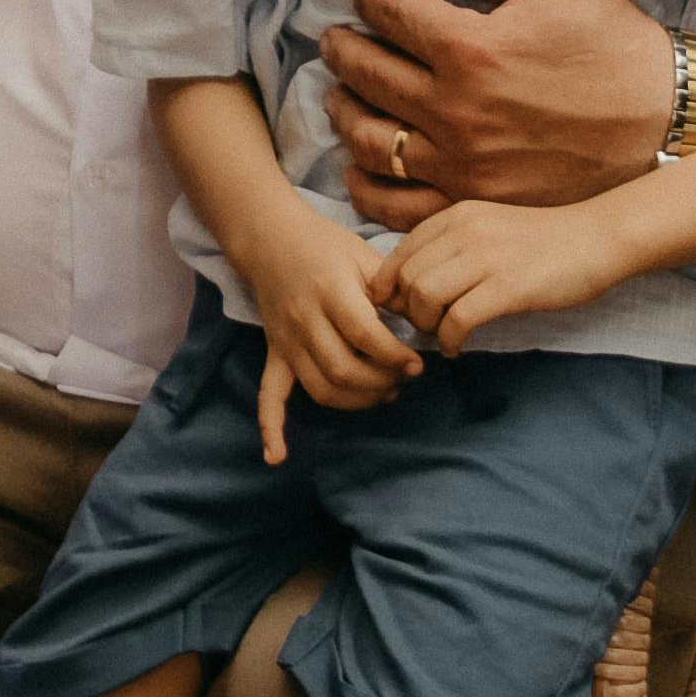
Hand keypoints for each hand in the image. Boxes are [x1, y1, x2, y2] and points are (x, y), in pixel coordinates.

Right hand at [244, 204, 419, 463]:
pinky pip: (269, 395)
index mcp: (331, 292)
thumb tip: (426, 323)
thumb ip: (394, 290)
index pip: (365, 336)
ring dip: (356, 401)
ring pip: (320, 388)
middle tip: (404, 378)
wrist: (272, 239)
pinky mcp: (275, 353)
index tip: (417, 364)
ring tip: (383, 394)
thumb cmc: (326, 246)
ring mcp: (286, 341)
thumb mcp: (365, 256)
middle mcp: (305, 320)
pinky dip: (270, 428)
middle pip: (343, 370)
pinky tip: (276, 457)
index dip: (394, 357)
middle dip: (381, 383)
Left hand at [318, 0, 683, 223]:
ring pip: (369, 140)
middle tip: (335, 41)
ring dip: (343, 112)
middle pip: (368, 75)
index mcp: (473, 48)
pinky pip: (395, 203)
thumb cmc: (618, 46)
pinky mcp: (472, 204)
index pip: (392, 15)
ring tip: (338, 95)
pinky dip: (366, 184)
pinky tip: (358, 163)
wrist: (666, 123)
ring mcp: (460, 164)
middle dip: (343, 50)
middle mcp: (455, 109)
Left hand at [374, 192, 628, 355]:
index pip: (401, 252)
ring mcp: (488, 258)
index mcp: (458, 217)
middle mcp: (466, 232)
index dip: (390, 285)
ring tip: (441, 334)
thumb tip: (411, 283)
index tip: (397, 307)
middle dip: (407, 309)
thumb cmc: (543, 241)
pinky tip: (457, 347)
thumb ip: (453, 247)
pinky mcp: (510, 287)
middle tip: (424, 325)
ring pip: (425, 296)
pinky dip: (450, 340)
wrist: (597, 238)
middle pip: (407, 278)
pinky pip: (458, 319)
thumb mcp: (490, 228)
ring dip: (426, 325)